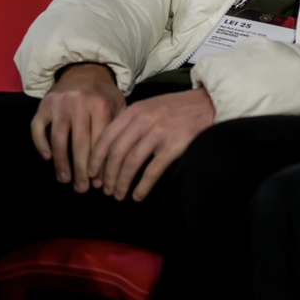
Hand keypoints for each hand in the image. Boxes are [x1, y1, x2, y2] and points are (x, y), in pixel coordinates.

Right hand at [30, 62, 125, 192]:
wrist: (84, 69)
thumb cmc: (103, 94)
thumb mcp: (118, 105)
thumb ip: (118, 129)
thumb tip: (115, 166)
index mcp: (100, 105)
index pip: (99, 141)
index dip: (98, 164)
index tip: (98, 183)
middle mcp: (79, 103)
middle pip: (79, 143)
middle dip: (80, 169)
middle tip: (81, 189)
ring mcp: (59, 104)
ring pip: (58, 138)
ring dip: (61, 162)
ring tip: (64, 180)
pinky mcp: (44, 104)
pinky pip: (38, 127)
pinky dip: (40, 143)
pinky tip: (47, 157)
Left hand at [90, 87, 215, 201]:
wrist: (207, 103)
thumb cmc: (177, 108)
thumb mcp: (149, 107)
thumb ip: (131, 122)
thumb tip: (112, 149)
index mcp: (134, 111)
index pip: (106, 136)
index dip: (96, 158)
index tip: (92, 174)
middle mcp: (143, 121)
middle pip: (116, 152)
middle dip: (107, 175)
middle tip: (105, 190)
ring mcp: (158, 133)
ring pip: (131, 163)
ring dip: (121, 183)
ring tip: (118, 195)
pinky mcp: (173, 146)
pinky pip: (151, 171)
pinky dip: (142, 187)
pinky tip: (138, 196)